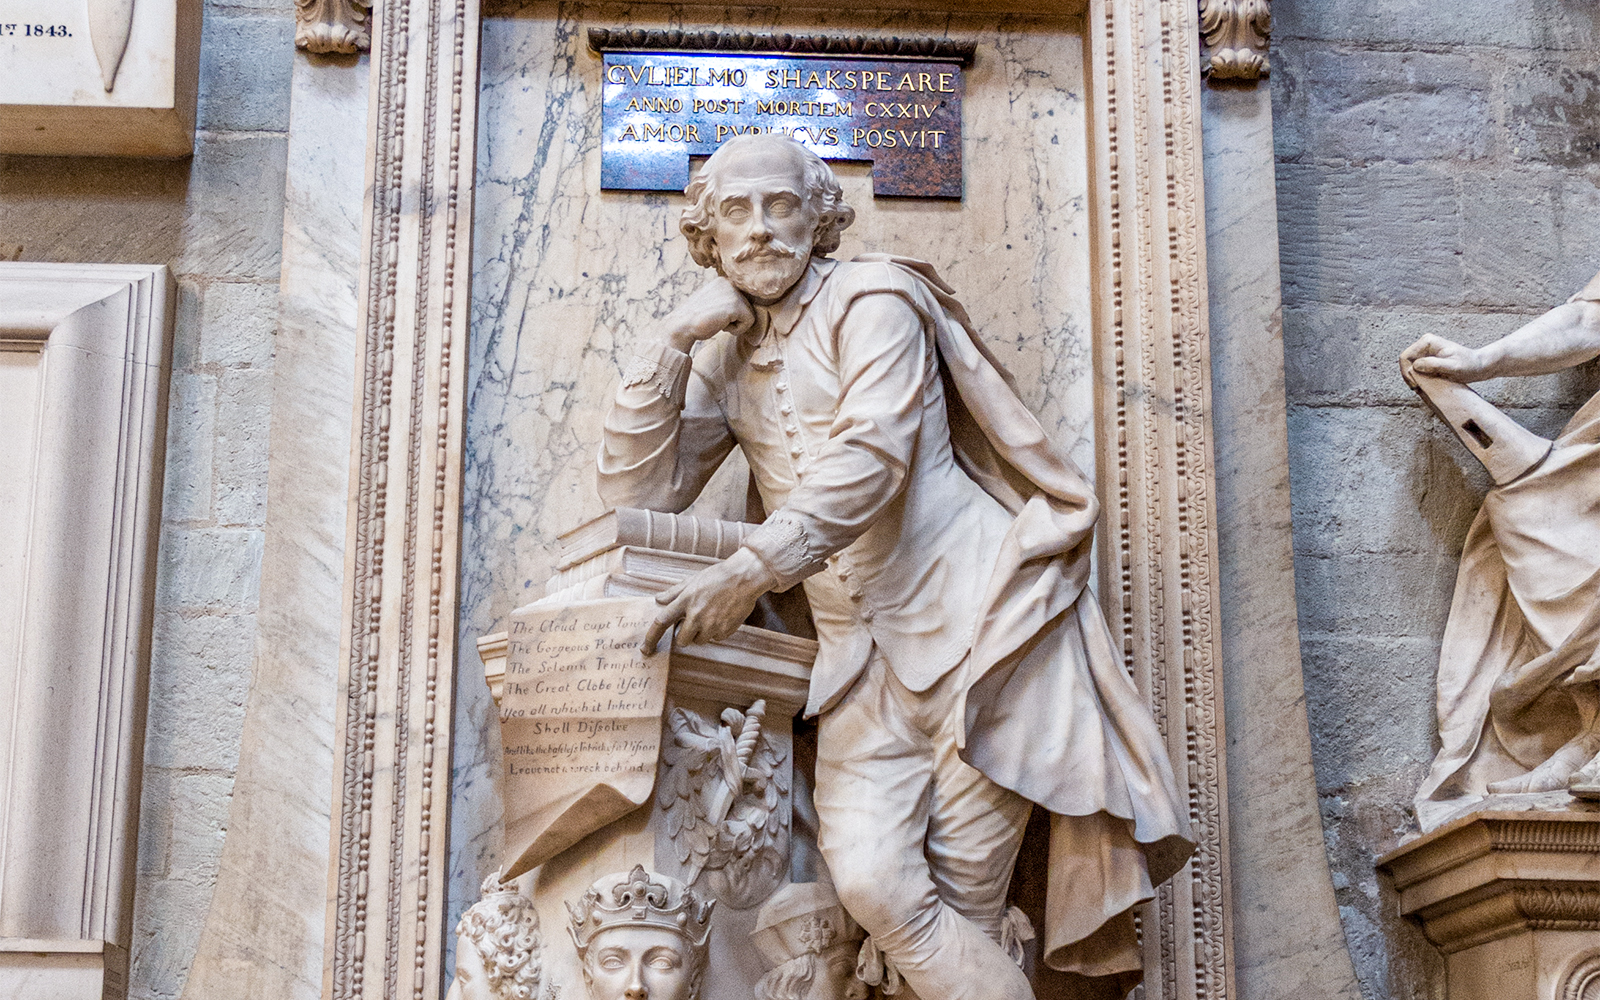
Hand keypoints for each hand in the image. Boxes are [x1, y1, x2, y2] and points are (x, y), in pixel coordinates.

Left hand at [643, 548, 776, 654]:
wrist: (744, 578)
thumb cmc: (718, 576)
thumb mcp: (693, 580)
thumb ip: (674, 592)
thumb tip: (658, 599)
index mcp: (685, 600)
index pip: (662, 622)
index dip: (651, 637)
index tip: (645, 648)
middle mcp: (696, 615)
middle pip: (681, 640)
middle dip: (685, 635)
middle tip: (693, 623)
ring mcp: (711, 624)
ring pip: (699, 641)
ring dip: (701, 633)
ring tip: (711, 616)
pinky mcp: (725, 630)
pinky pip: (715, 638)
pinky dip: (716, 632)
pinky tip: (722, 616)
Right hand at [660, 277, 757, 352]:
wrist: (681, 326)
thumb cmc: (695, 319)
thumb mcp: (712, 302)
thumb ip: (726, 300)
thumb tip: (744, 308)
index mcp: (723, 281)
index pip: (741, 302)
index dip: (730, 315)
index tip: (714, 315)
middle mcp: (729, 282)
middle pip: (747, 308)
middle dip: (734, 319)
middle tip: (715, 319)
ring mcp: (733, 292)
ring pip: (750, 315)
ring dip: (735, 325)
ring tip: (717, 322)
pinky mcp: (735, 305)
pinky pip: (749, 322)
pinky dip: (737, 330)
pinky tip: (721, 326)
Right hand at [1400, 334, 1492, 386]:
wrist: (1479, 366)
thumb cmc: (1469, 365)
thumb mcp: (1453, 366)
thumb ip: (1435, 365)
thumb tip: (1416, 366)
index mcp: (1428, 341)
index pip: (1405, 357)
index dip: (1407, 372)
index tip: (1416, 385)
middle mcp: (1424, 344)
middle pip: (1405, 361)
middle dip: (1409, 376)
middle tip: (1417, 388)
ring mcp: (1425, 351)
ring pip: (1408, 366)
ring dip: (1412, 378)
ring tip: (1421, 388)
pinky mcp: (1427, 359)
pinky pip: (1415, 369)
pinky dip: (1417, 378)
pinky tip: (1424, 385)